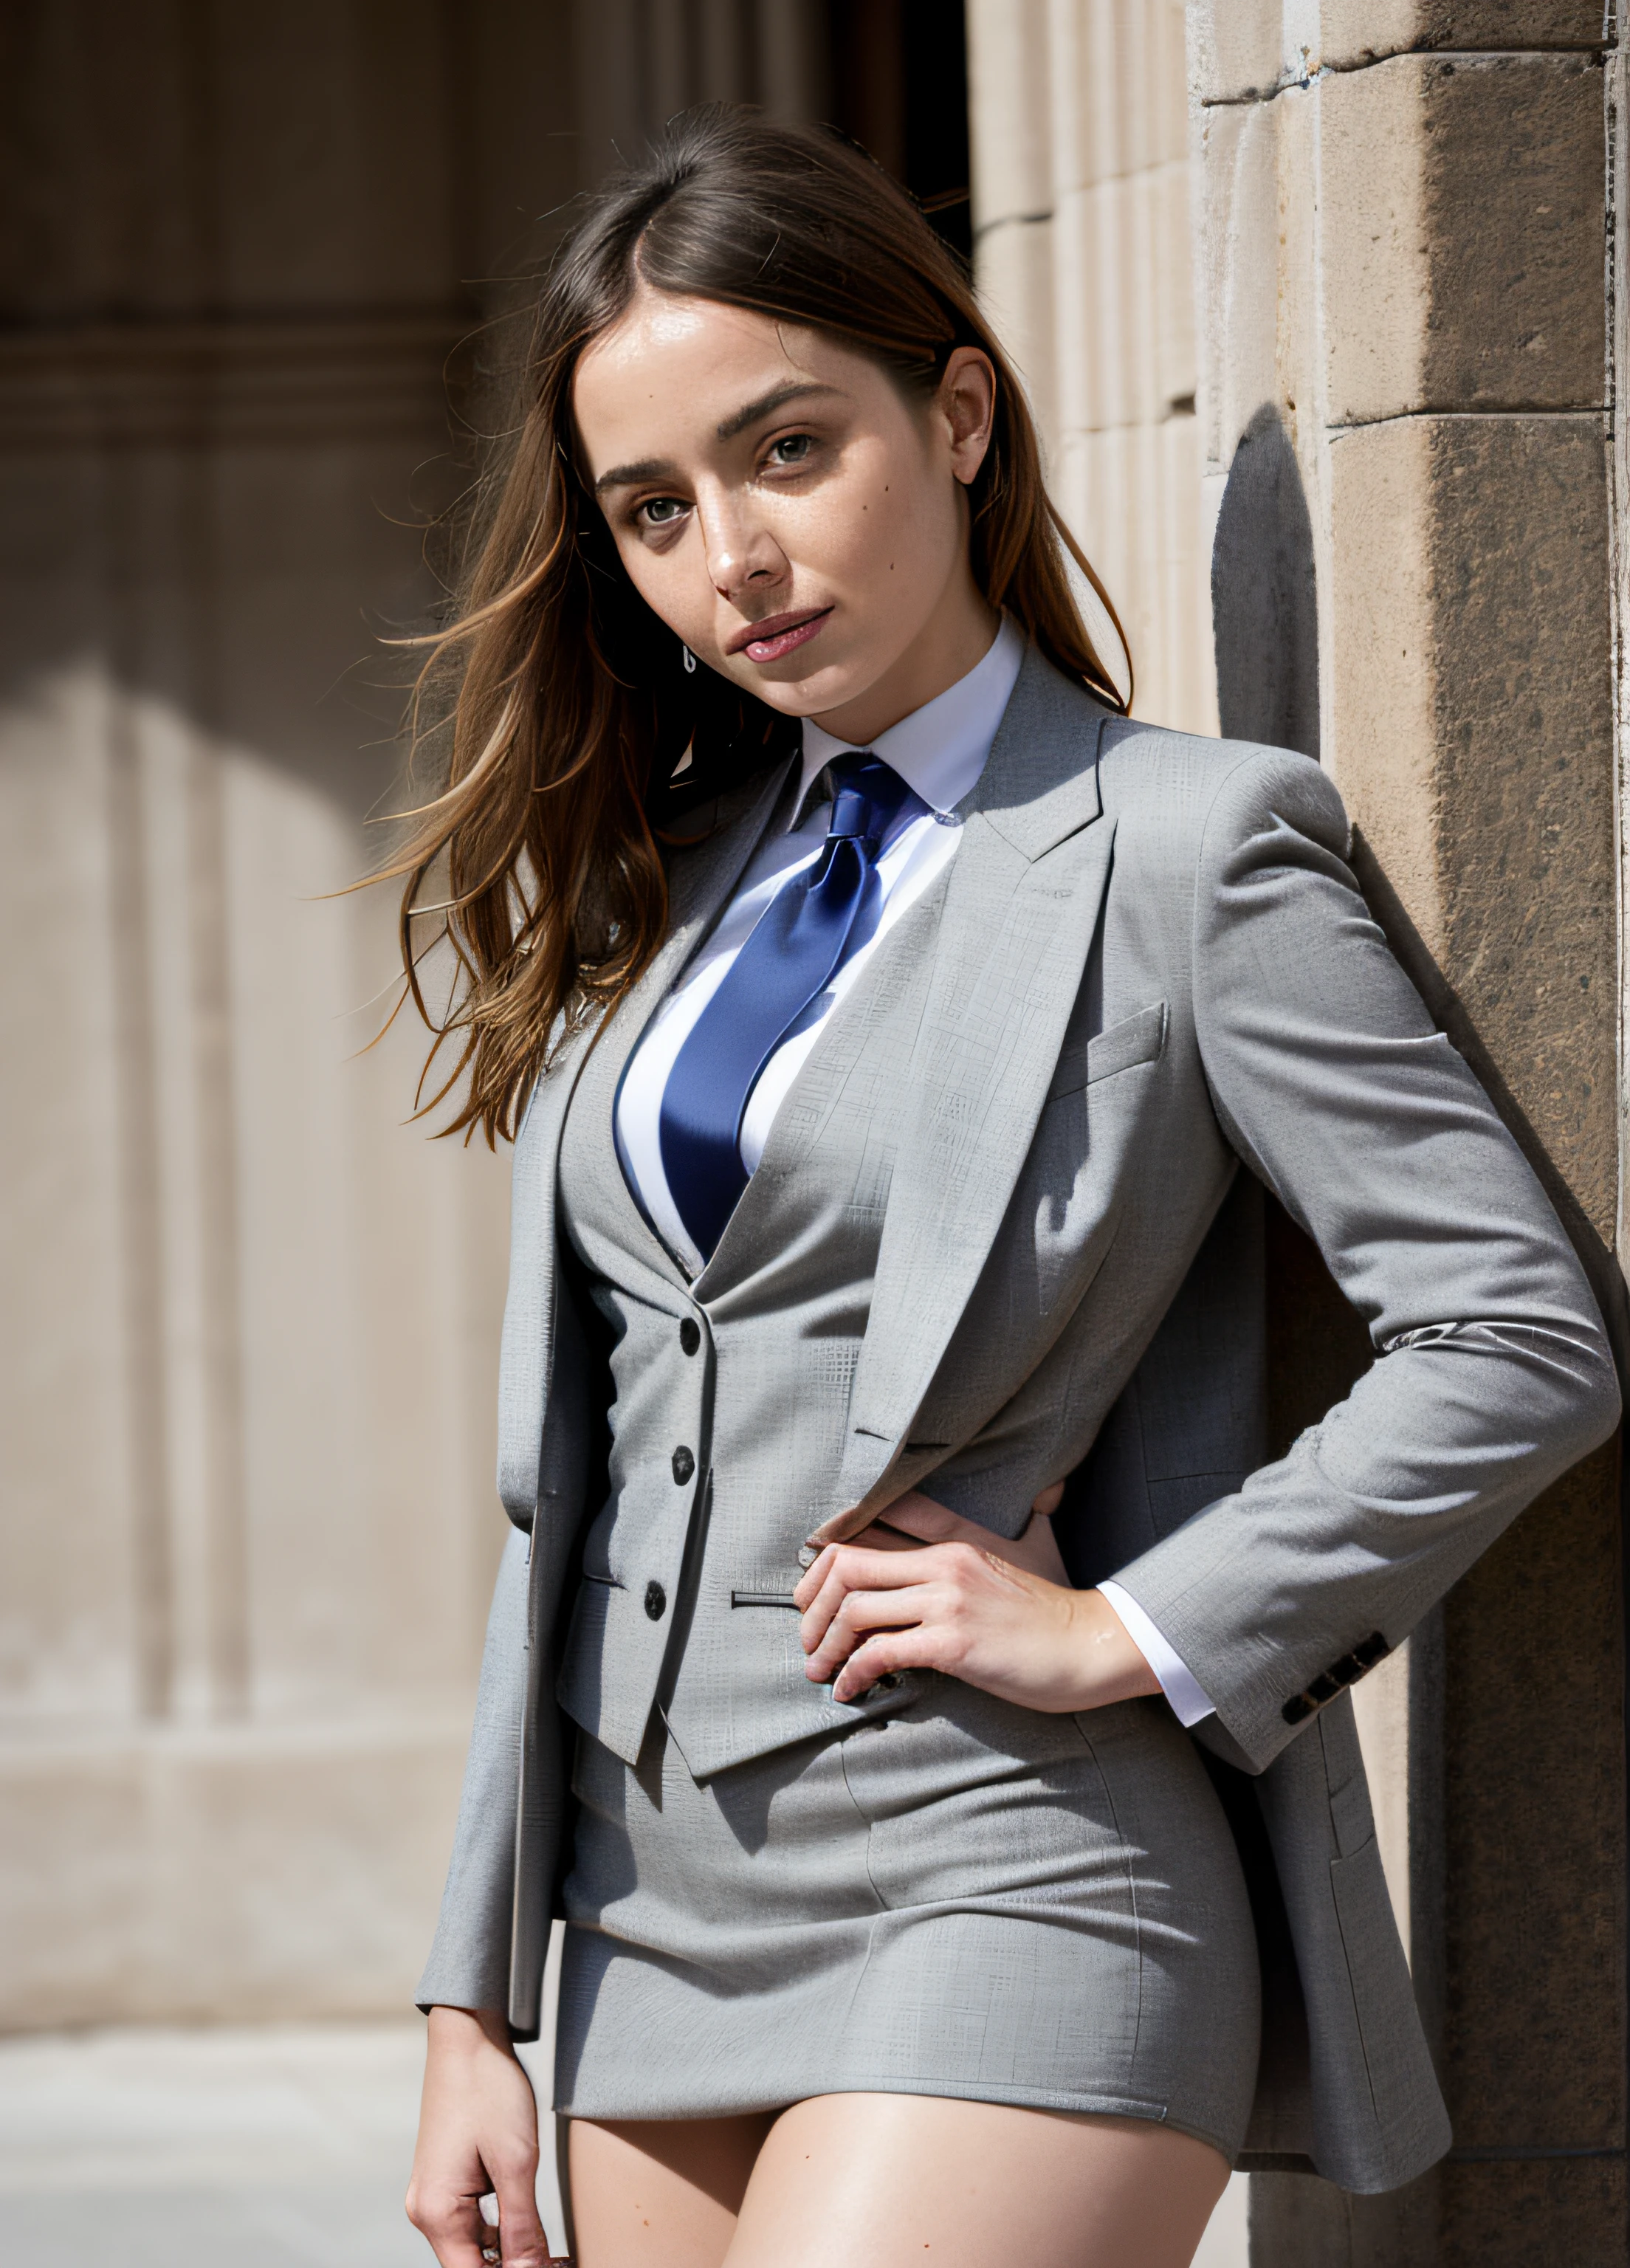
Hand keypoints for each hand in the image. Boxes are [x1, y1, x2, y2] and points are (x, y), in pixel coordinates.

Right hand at [407, 2006, 562, 2267]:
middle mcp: (426, 2211)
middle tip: (562, 2261)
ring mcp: (432, 2195)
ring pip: (473, 2248)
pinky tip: (531, 2224)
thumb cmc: (490, 2089)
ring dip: (510, 2252)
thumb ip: (522, 2227)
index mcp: (437, 2212)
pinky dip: (500, 2229)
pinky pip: (470, 2223)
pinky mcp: (444, 2181)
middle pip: (471, 2267)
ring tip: (555, 2251)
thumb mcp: (517, 2162)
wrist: (467, 2036)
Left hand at [793, 1488, 1161, 1711]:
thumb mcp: (999, 1574)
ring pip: (855, 1608)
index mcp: (950, 1545)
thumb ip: (959, 1569)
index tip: (809, 1598)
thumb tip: (919, 1587)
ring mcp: (948, 1601)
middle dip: (811, 1604)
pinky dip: (852, 1673)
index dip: (822, 1565)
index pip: (866, 1534)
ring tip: (819, 1670)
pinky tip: (849, 1691)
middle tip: (807, 1638)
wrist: (1092, 1645)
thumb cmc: (1046, 1621)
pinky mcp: (954, 1642)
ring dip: (824, 1644)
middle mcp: (943, 1564)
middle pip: (845, 1564)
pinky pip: (879, 1652)